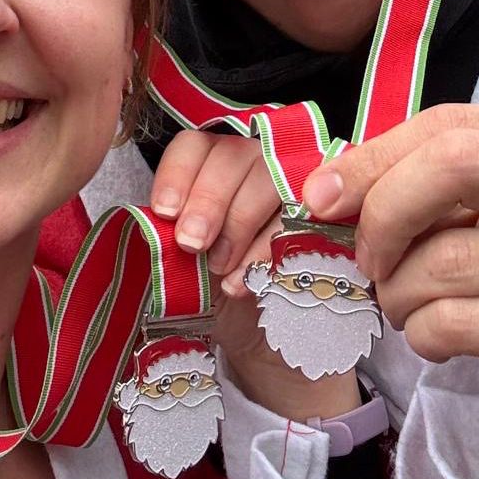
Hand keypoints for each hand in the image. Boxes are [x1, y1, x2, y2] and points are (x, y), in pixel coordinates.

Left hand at [150, 131, 360, 420]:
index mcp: (209, 161)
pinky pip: (299, 215)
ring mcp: (293, 180)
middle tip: (191, 243)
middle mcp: (252, 159)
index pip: (193, 145)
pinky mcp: (325, 211)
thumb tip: (152, 222)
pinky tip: (244, 281)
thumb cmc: (211, 282)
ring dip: (239, 225)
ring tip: (218, 269)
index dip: (178, 174)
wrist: (255, 332)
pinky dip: (268, 249)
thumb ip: (169, 230)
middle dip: (208, 200)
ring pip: (268, 178)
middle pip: (233, 156)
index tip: (164, 212)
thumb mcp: (182, 255)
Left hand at [301, 103, 478, 441]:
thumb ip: (423, 181)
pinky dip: (423, 333)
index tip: (323, 197)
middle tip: (367, 257)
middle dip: (385, 212)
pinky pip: (458, 323)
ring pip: (447, 260)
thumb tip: (325, 187)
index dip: (373, 158)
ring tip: (404, 304)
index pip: (448, 125)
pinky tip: (436, 337)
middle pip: (455, 165)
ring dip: (397, 291)